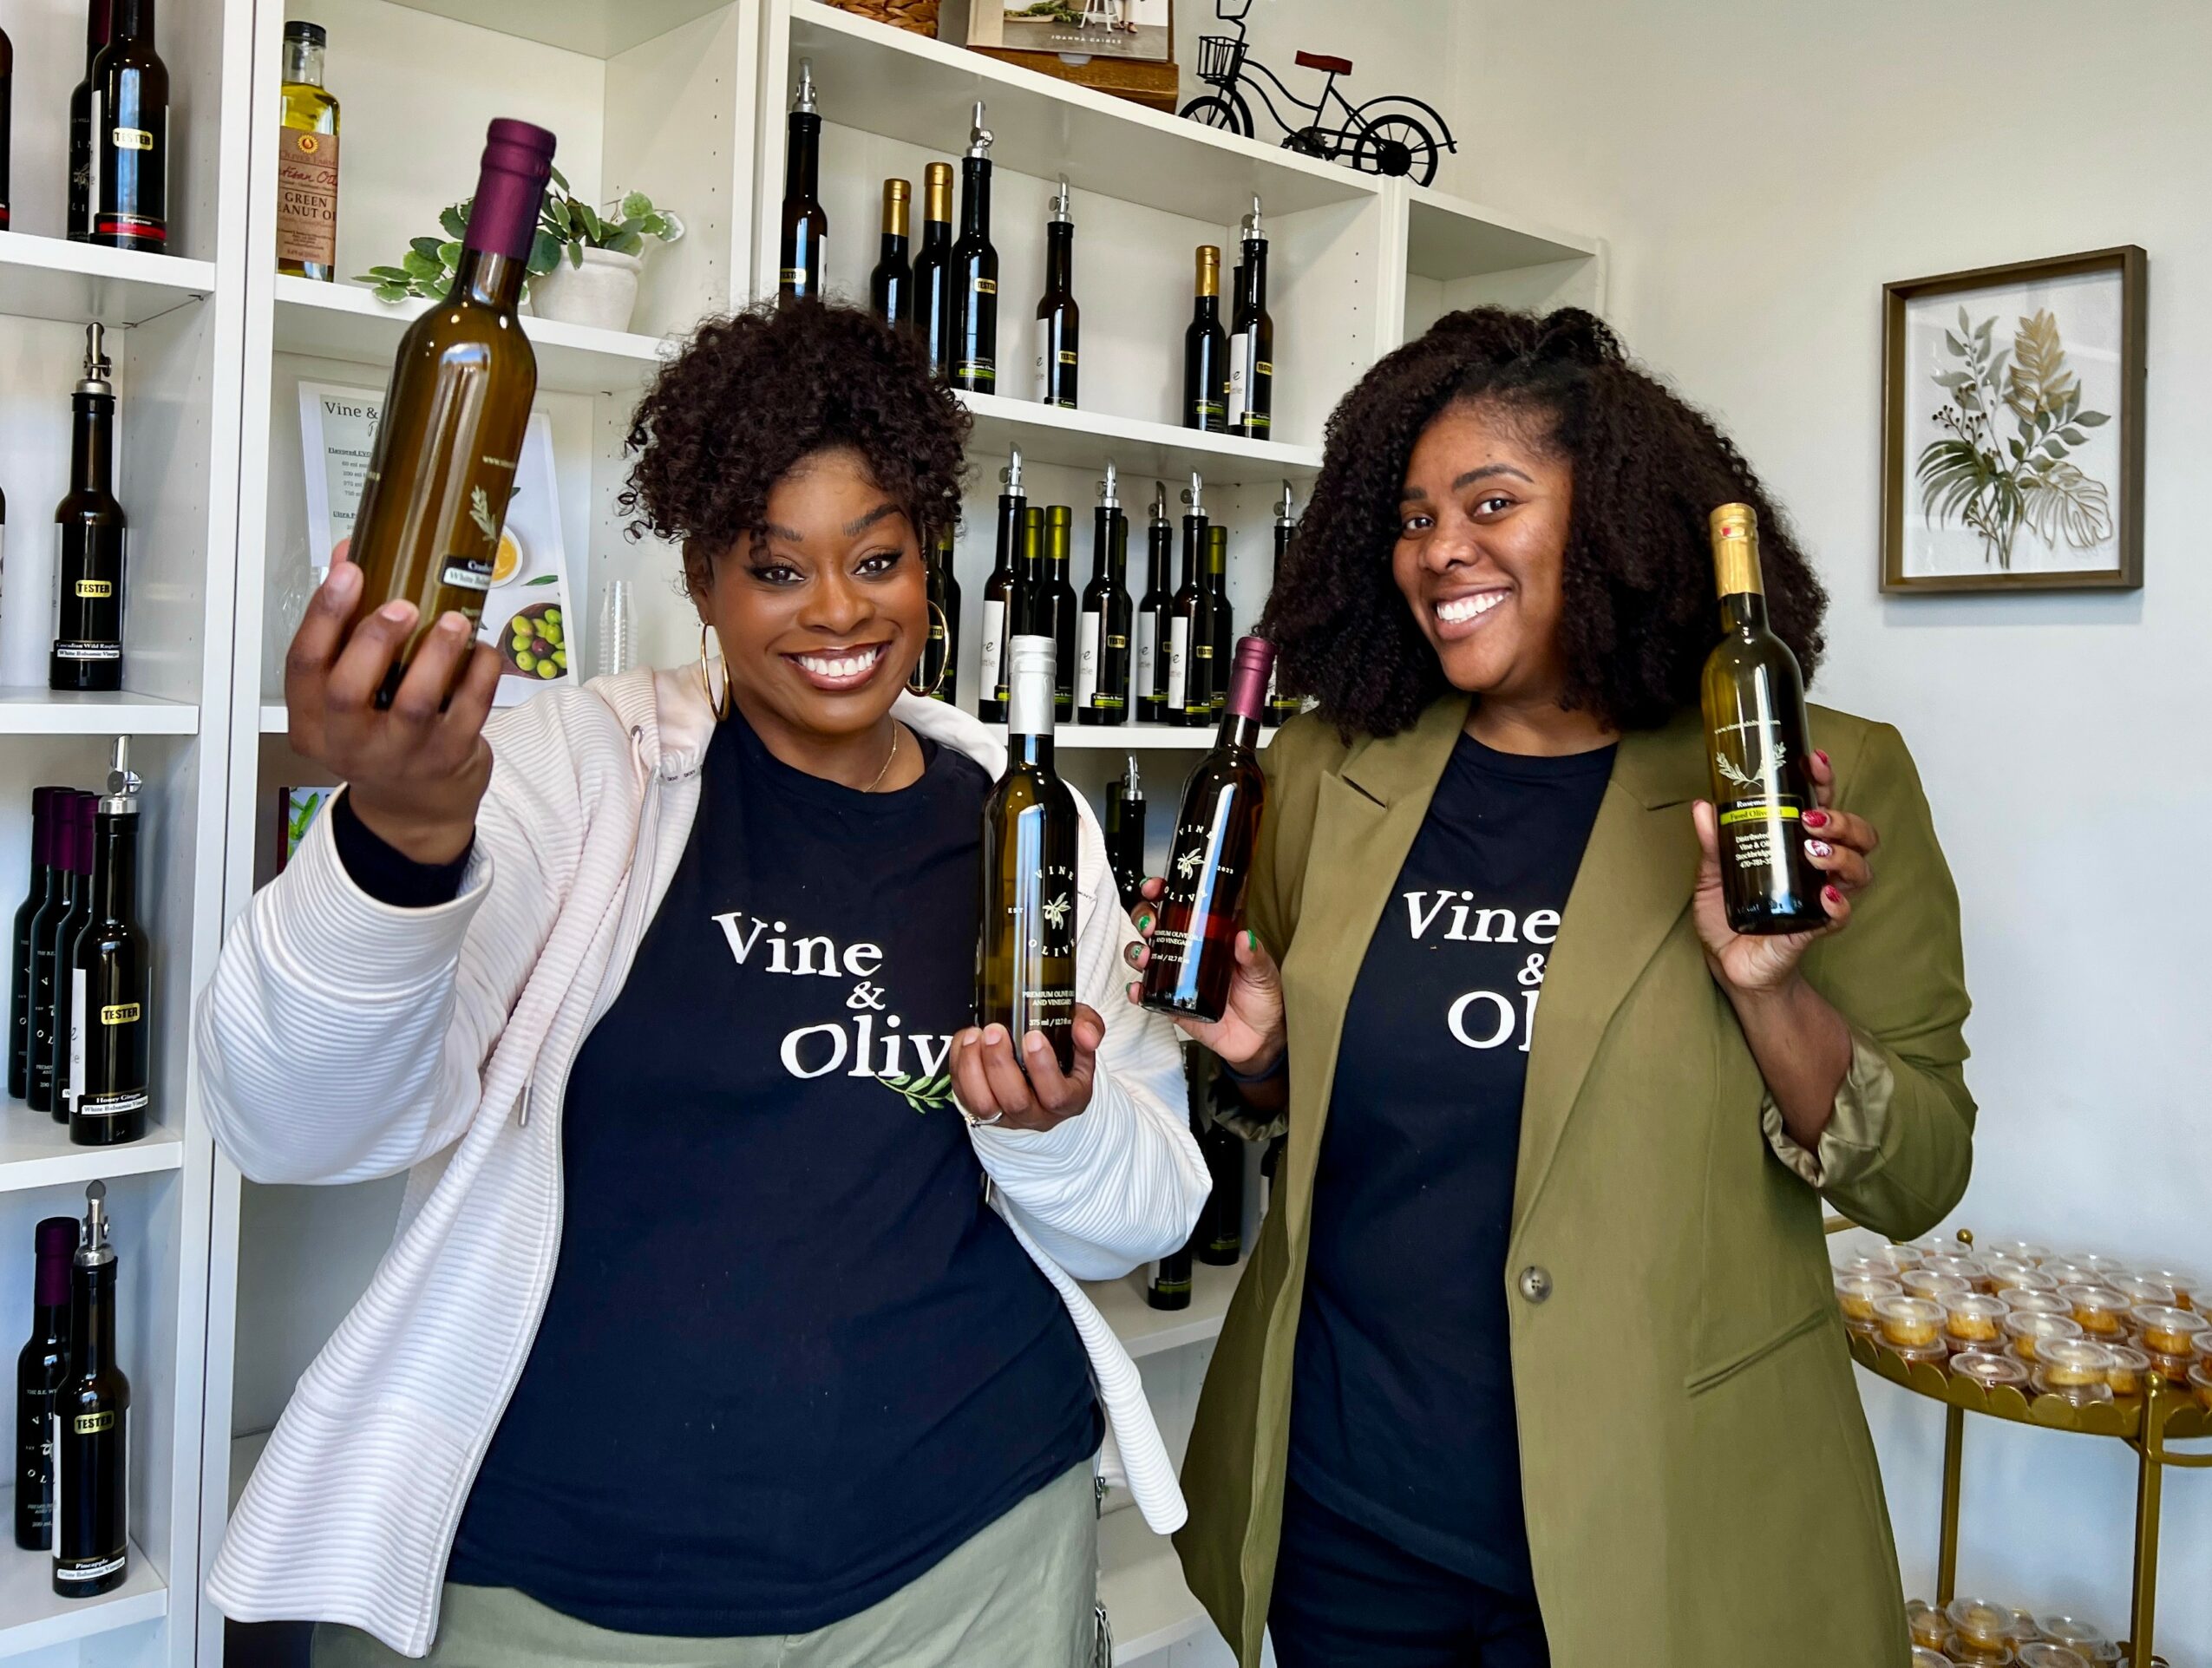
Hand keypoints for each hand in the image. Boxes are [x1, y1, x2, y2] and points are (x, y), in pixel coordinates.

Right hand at [286, 562, 502, 864]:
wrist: (414, 810)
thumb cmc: (378, 737)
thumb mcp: (347, 693)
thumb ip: (345, 628)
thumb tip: (350, 554)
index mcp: (313, 723)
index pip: (303, 666)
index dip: (323, 614)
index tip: (348, 571)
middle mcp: (350, 743)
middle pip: (347, 689)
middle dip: (373, 639)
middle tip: (402, 605)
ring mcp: (402, 755)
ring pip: (415, 704)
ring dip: (436, 654)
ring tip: (454, 621)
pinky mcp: (449, 759)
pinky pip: (469, 711)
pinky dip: (480, 674)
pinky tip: (482, 649)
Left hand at [949, 1004, 1104, 1131]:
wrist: (1041, 1079)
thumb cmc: (1062, 1056)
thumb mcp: (1081, 1039)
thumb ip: (1088, 1028)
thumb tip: (1085, 1033)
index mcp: (1068, 1100)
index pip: (1057, 1096)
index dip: (1043, 1068)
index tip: (1032, 1036)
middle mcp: (1037, 1115)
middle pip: (1016, 1102)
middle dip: (1001, 1064)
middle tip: (996, 1031)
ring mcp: (1006, 1117)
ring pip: (984, 1105)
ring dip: (974, 1068)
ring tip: (975, 1035)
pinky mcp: (979, 1110)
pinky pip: (962, 1094)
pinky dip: (959, 1065)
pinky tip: (966, 1040)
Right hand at [1122, 877, 1286, 1075]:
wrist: (1260, 1038)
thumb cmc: (1263, 998)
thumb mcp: (1263, 971)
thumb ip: (1254, 955)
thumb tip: (1244, 938)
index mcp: (1209, 936)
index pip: (1181, 906)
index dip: (1163, 893)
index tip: (1157, 887)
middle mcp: (1189, 952)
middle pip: (1155, 926)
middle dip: (1144, 918)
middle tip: (1151, 924)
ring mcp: (1177, 977)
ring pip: (1145, 956)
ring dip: (1137, 952)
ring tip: (1145, 956)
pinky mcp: (1172, 1004)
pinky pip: (1147, 995)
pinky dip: (1137, 991)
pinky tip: (1138, 989)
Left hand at [1691, 747, 1878, 995]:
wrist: (1731, 965)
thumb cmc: (1728, 917)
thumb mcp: (1713, 876)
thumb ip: (1712, 844)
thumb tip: (1702, 806)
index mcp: (1796, 845)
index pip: (1823, 805)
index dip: (1825, 781)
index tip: (1815, 761)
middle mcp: (1818, 867)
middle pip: (1858, 834)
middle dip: (1843, 820)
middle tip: (1813, 820)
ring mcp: (1822, 897)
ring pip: (1860, 868)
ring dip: (1843, 854)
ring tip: (1814, 852)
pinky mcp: (1817, 928)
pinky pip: (1841, 913)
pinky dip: (1837, 902)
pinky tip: (1824, 894)